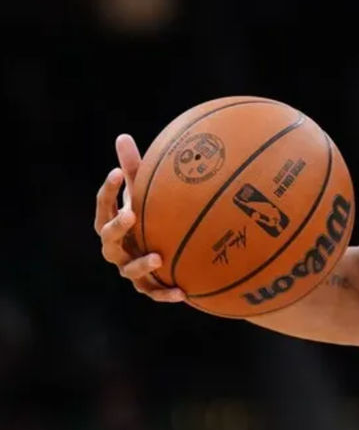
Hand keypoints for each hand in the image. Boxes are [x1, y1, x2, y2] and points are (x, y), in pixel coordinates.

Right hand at [94, 134, 185, 302]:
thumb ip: (135, 168)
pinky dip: (166, 293)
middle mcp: (117, 248)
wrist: (166, 252)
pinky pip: (154, 293)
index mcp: (114, 223)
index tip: (118, 172)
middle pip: (108, 239)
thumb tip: (122, 136)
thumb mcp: (145, 193)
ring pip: (129, 271)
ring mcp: (130, 269)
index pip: (103, 206)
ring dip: (141, 265)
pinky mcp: (148, 287)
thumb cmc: (152, 216)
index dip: (108, 190)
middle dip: (117, 227)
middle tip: (131, 215)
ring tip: (157, 257)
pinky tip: (183, 292)